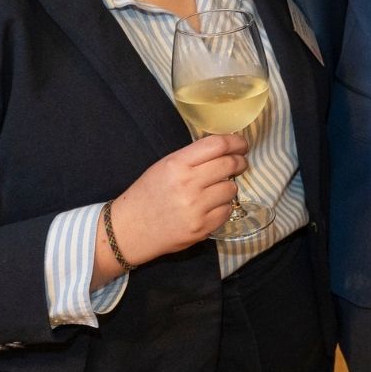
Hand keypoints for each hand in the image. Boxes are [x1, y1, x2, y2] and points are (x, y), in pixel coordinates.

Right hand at [109, 135, 249, 265]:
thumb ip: (193, 158)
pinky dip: (222, 207)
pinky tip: (210, 207)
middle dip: (239, 162)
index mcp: (176, 164)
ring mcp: (196, 207)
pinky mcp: (201, 227)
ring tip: (216, 189)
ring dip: (229, 187)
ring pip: (232, 189)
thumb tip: (226, 150)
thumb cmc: (147, 194)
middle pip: (230, 164)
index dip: (236, 142)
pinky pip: (227, 211)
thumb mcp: (164, 167)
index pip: (217, 145)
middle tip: (239, 164)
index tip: (241, 145)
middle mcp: (188, 184)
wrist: (129, 230)